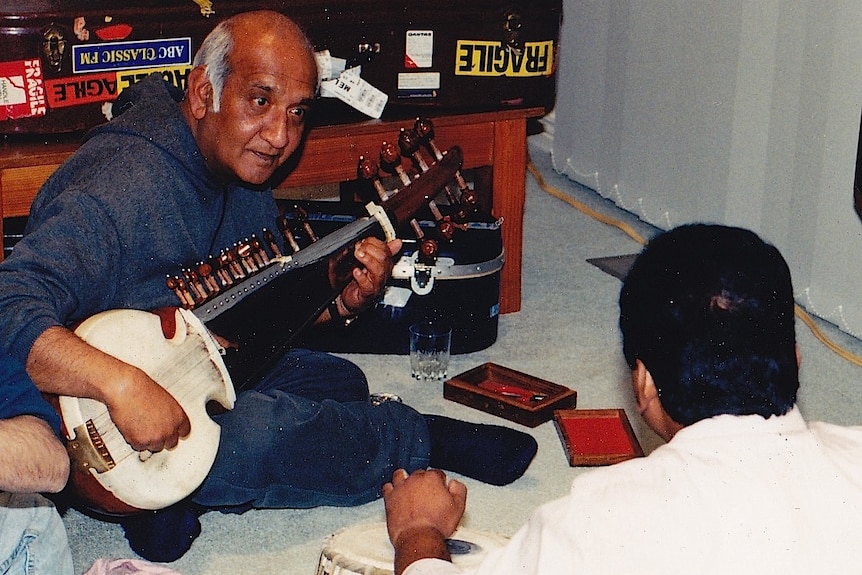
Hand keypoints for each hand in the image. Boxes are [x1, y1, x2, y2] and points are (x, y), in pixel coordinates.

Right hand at [27, 326, 190, 453]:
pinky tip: (131, 427)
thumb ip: (169, 415)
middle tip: (151, 430)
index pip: (184, 433)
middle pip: (170, 443)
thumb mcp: (165, 400)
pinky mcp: (140, 442)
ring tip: (139, 424)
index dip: (175, 432)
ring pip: (154, 447)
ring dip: (147, 440)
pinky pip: (139, 447)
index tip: (171, 433)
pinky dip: (134, 440)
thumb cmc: (141, 390)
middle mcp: (170, 429)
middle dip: (161, 438)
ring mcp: (156, 437)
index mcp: (179, 417)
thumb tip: (168, 424)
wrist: (125, 389)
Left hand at [339, 237, 401, 313]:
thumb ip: (381, 252)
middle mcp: (382, 275)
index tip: (363, 241)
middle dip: (371, 249)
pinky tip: (356, 271)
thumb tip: (397, 242)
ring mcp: (376, 285)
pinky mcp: (367, 294)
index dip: (375, 242)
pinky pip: (368, 286)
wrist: (350, 301)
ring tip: (358, 255)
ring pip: (379, 271)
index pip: (386, 250)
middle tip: (359, 247)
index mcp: (384, 265)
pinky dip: (361, 277)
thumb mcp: (369, 263)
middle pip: (385, 259)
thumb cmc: (359, 283)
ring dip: (368, 260)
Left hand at [383, 468, 466, 550]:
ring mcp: (401, 488)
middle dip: (423, 481)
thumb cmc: (436, 525)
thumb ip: (458, 490)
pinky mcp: (390, 498)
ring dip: (405, 479)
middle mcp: (415, 480)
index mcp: (432, 479)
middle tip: (426, 493)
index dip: (440, 482)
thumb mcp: (458, 507)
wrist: (419, 538)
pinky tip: (395, 492)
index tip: (440, 490)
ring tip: (409, 486)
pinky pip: (388, 487)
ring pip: (401, 475)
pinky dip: (391, 488)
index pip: (437, 474)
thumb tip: (454, 483)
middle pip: (420, 474)